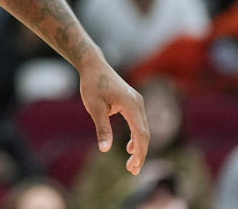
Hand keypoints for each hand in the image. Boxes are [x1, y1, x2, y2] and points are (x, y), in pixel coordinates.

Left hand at [78, 56, 149, 174]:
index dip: (139, 152)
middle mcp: (138, 103)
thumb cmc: (92, 84)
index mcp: (131, 104)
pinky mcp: (133, 102)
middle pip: (145, 133)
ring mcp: (137, 102)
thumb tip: (105, 149)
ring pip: (143, 129)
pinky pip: (138, 123)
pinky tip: (129, 147)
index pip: (141, 134)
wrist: (93, 65)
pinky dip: (136, 136)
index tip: (133, 167)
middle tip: (132, 171)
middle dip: (140, 153)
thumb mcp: (94, 107)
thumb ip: (102, 128)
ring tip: (131, 164)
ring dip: (139, 146)